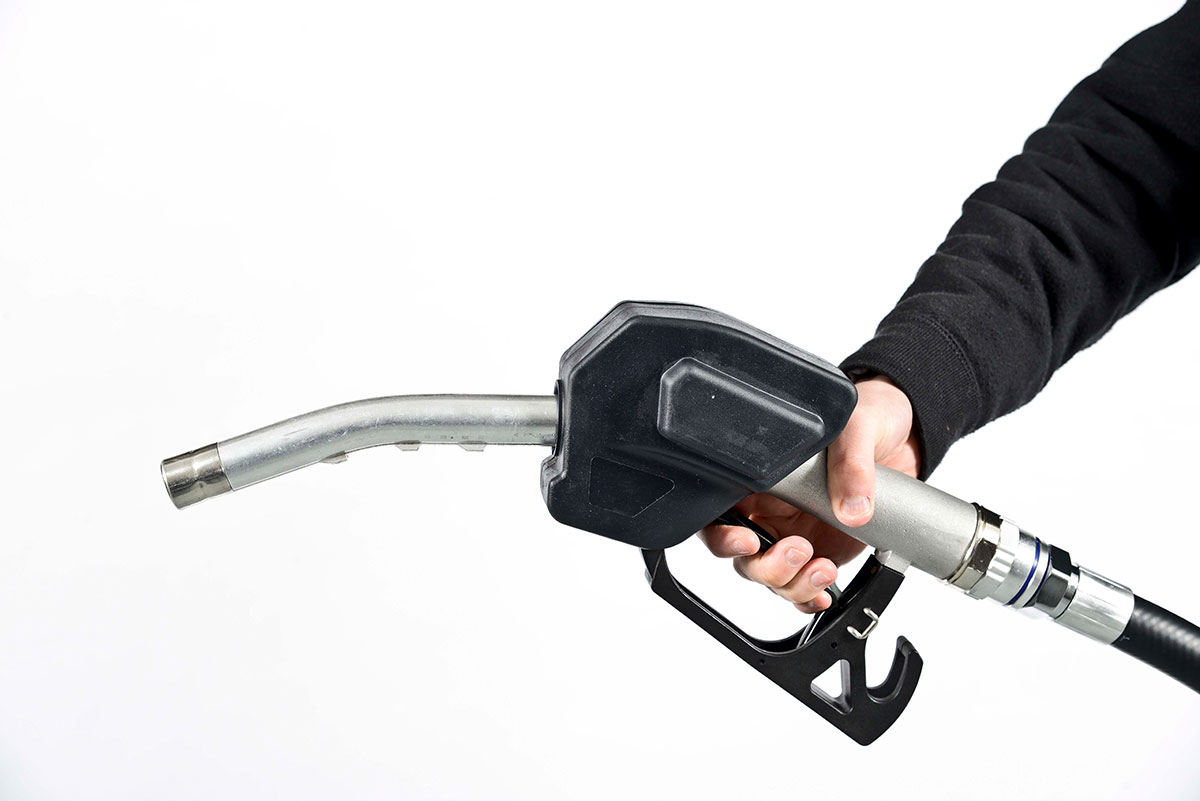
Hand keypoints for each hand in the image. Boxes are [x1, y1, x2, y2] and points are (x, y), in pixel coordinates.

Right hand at [697, 376, 920, 612]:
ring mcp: (795, 534)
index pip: (721, 511)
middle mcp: (771, 509)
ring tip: (824, 567)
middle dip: (765, 566)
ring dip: (792, 584)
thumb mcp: (857, 426)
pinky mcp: (823, 552)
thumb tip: (853, 507)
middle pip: (744, 556)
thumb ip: (851, 463)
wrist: (905, 437)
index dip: (722, 535)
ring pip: (771, 577)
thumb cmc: (868, 417)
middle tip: (798, 551)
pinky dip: (808, 597)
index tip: (748, 541)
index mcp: (764, 477)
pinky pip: (803, 586)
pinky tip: (824, 591)